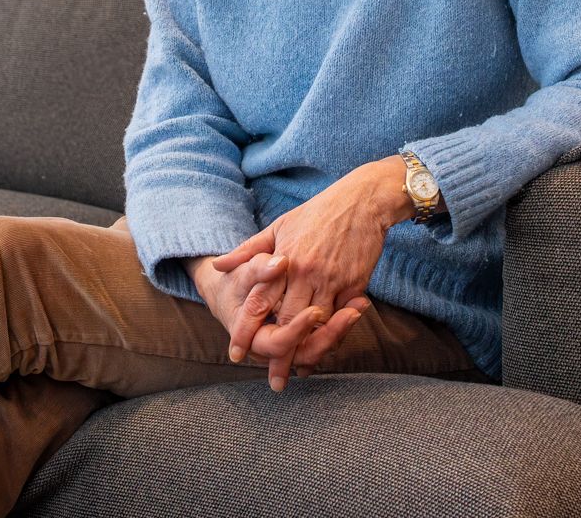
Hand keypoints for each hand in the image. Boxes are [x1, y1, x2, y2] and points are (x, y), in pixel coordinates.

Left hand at [208, 155, 410, 387]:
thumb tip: (217, 265)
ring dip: (306, 350)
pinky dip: (333, 335)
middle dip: (278, 353)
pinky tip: (324, 351)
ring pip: (316, 325)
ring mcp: (332, 280)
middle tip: (271, 379)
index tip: (236, 352)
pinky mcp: (355, 285)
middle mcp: (306, 273)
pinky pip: (341, 318)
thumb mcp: (279, 226)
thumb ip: (248, 251)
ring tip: (296, 372)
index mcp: (284, 260)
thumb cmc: (317, 213)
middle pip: (287, 322)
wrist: (363, 202)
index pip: (260, 301)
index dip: (247, 329)